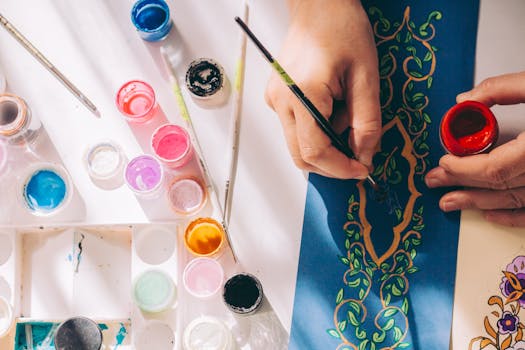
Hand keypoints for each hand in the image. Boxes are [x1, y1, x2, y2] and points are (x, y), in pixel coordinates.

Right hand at [265, 0, 380, 178]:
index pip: (315, 151)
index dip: (340, 168)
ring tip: (346, 112)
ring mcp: (275, 101)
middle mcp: (281, 102)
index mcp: (302, 95)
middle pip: (301, 155)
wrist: (319, 7)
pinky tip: (334, 106)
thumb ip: (367, 122)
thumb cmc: (343, 30)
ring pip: (299, 144)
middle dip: (332, 163)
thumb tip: (364, 156)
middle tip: (359, 154)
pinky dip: (319, 129)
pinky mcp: (277, 98)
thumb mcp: (366, 77)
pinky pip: (297, 128)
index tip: (362, 169)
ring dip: (327, 143)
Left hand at [425, 71, 524, 225]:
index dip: (463, 168)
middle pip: (498, 186)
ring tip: (450, 203)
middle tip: (434, 182)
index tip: (444, 161)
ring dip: (479, 203)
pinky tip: (491, 215)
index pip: (493, 168)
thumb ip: (504, 89)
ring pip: (513, 202)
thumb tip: (464, 100)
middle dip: (461, 184)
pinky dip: (512, 217)